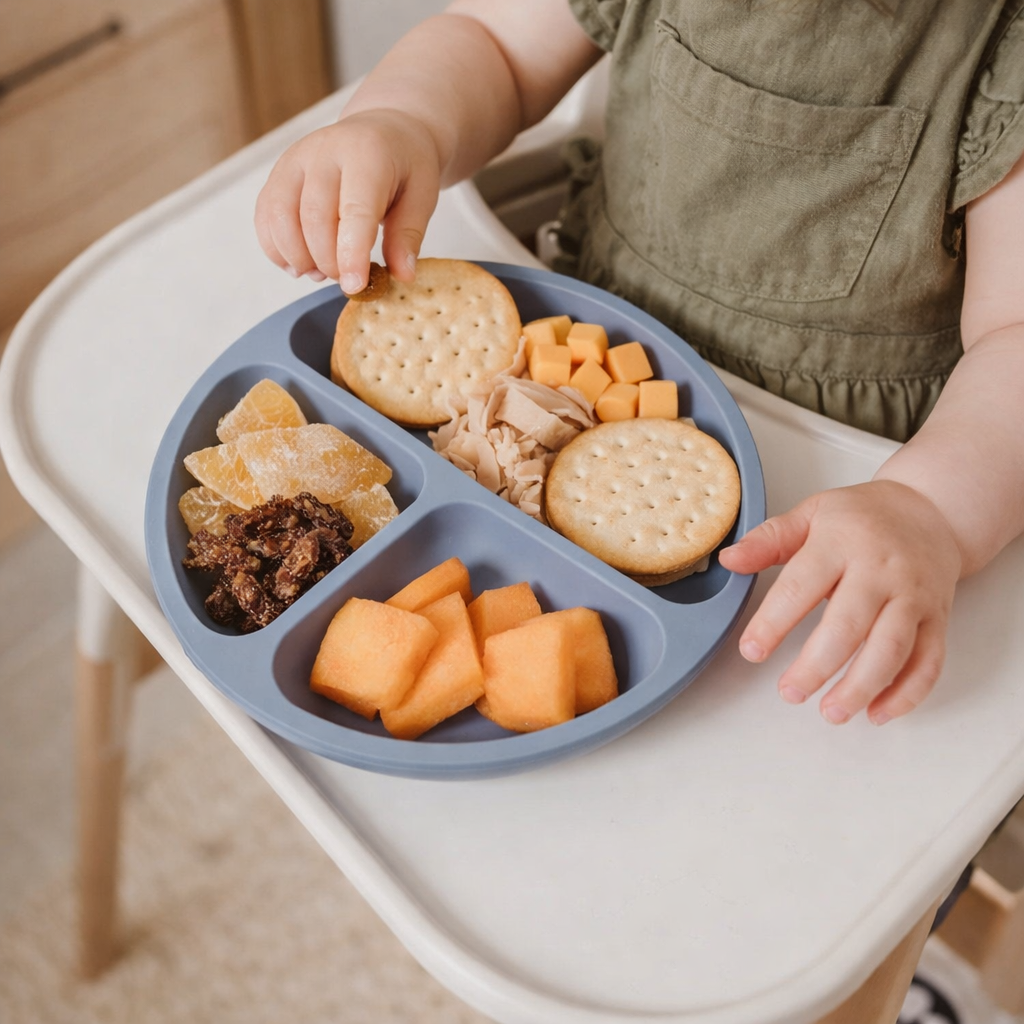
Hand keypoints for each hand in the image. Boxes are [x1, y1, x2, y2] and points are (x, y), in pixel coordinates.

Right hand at [254, 109, 441, 292]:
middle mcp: (324, 151)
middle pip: (313, 217)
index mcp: (367, 154)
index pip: (354, 210)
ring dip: (299, 258)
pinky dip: (277, 249)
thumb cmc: (404, 166)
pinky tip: (300, 263)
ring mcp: (295, 160)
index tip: (354, 286)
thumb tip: (402, 276)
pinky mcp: (277, 173)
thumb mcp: (422, 196)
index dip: (351, 253)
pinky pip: (265, 216)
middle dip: (328, 261)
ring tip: (323, 272)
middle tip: (346, 280)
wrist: (383, 131)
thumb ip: (409, 236)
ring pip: (280, 217)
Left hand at [718, 481, 962, 724]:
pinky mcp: (938, 619)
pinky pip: (928, 662)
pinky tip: (877, 713)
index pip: (802, 586)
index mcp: (841, 543)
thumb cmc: (862, 518)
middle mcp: (881, 571)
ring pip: (891, 650)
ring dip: (861, 687)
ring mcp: (914, 597)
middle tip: (789, 692)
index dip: (773, 622)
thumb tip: (729, 559)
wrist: (929, 511)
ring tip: (831, 712)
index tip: (751, 651)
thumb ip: (770, 539)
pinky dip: (906, 694)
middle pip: (848, 626)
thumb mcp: (811, 514)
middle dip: (817, 666)